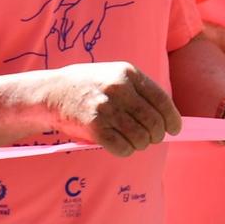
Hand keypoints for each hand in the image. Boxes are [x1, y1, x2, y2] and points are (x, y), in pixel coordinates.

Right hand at [38, 62, 182, 157]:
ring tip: (135, 143)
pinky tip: (122, 147)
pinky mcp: (94, 127)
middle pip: (153, 122)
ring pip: (140, 137)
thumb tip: (165, 116)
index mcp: (128, 73)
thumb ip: (138, 90)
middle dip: (157, 135)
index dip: (172, 119)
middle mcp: (119, 89)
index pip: (162, 100)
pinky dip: (126, 151)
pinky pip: (122, 148)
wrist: (50, 92)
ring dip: (141, 145)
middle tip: (152, 139)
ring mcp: (106, 108)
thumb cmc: (87, 85)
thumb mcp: (114, 75)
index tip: (174, 129)